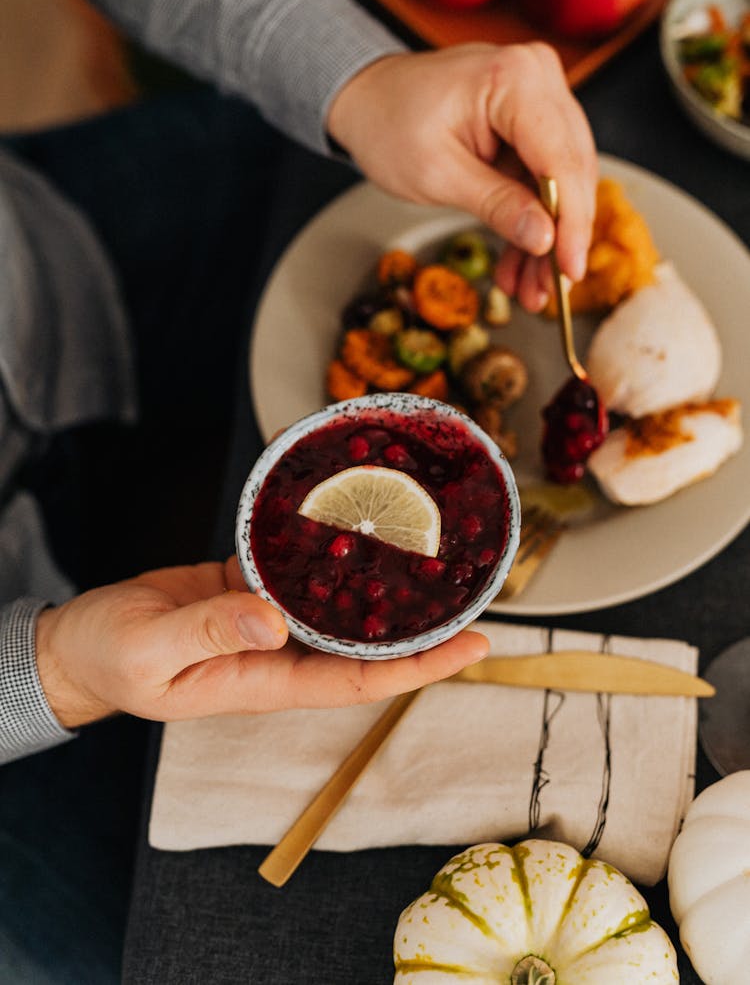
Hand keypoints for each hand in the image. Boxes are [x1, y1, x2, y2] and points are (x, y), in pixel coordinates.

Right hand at [35, 557, 488, 728]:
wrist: (81, 642)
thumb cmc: (111, 658)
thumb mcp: (151, 650)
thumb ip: (209, 633)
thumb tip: (273, 618)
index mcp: (266, 680)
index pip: (362, 681)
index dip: (422, 666)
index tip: (474, 644)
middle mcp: (281, 651)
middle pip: (367, 641)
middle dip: (421, 621)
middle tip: (472, 584)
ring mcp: (269, 619)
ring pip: (339, 600)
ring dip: (381, 577)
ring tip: (427, 540)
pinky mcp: (251, 586)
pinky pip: (299, 565)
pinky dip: (326, 541)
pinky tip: (346, 509)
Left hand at [327, 42, 597, 311]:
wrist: (368, 99)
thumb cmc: (389, 124)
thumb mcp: (437, 174)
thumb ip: (496, 205)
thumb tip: (545, 239)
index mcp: (515, 79)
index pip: (561, 160)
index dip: (572, 222)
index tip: (570, 270)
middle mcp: (538, 79)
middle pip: (570, 170)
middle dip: (560, 237)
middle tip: (550, 289)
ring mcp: (538, 97)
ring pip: (562, 180)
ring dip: (547, 237)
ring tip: (530, 288)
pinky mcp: (532, 121)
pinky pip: (544, 177)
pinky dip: (532, 220)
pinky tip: (520, 263)